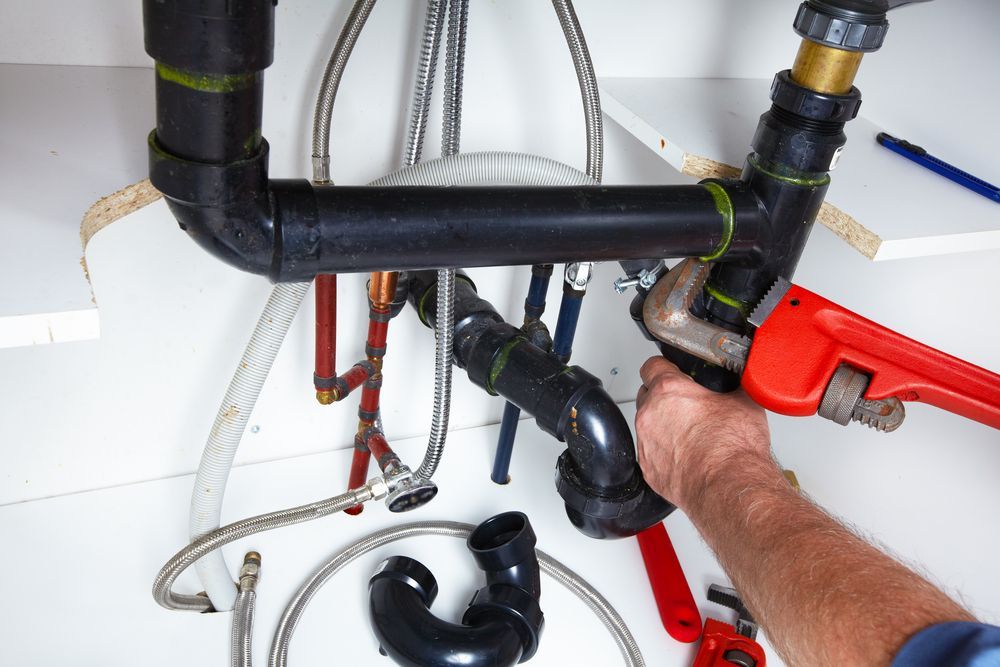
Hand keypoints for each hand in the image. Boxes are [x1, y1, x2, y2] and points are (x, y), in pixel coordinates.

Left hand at [635, 356, 772, 511]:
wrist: (729, 486)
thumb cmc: (733, 449)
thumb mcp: (744, 401)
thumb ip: (733, 384)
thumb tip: (741, 380)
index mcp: (669, 391)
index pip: (652, 365)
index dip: (664, 366)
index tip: (671, 371)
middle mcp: (650, 414)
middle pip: (647, 394)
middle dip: (663, 397)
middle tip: (686, 405)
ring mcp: (646, 442)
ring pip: (647, 424)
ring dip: (662, 424)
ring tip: (689, 433)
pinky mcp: (648, 468)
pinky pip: (650, 452)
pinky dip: (663, 451)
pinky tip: (685, 454)